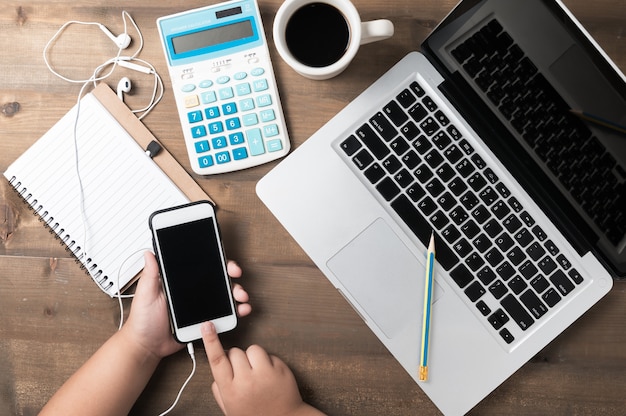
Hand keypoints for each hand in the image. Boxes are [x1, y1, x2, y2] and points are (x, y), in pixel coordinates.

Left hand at [122, 251, 250, 359]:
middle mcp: (193, 291)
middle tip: (236, 275)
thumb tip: (150, 253)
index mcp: (180, 282)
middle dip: (230, 275)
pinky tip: (241, 310)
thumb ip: (150, 275)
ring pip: (224, 296)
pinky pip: (223, 314)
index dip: (216, 261)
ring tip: (241, 297)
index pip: (202, 267)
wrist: (147, 346)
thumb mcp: (145, 294)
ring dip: (236, 293)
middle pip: (217, 279)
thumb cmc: (143, 321)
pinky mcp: (205, 320)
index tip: (224, 261)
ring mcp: (201, 306)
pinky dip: (235, 311)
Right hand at [202, 322, 324, 415]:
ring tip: (257, 373)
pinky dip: (267, 362)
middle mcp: (246, 381)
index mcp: (230, 391)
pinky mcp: (280, 369)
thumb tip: (216, 372)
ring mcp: (265, 374)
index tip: (207, 325)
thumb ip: (220, 391)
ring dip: (253, 357)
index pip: (217, 359)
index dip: (210, 341)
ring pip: (252, 348)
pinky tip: (269, 376)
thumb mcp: (230, 409)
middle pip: (235, 352)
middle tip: (243, 373)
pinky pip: (269, 354)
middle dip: (236, 359)